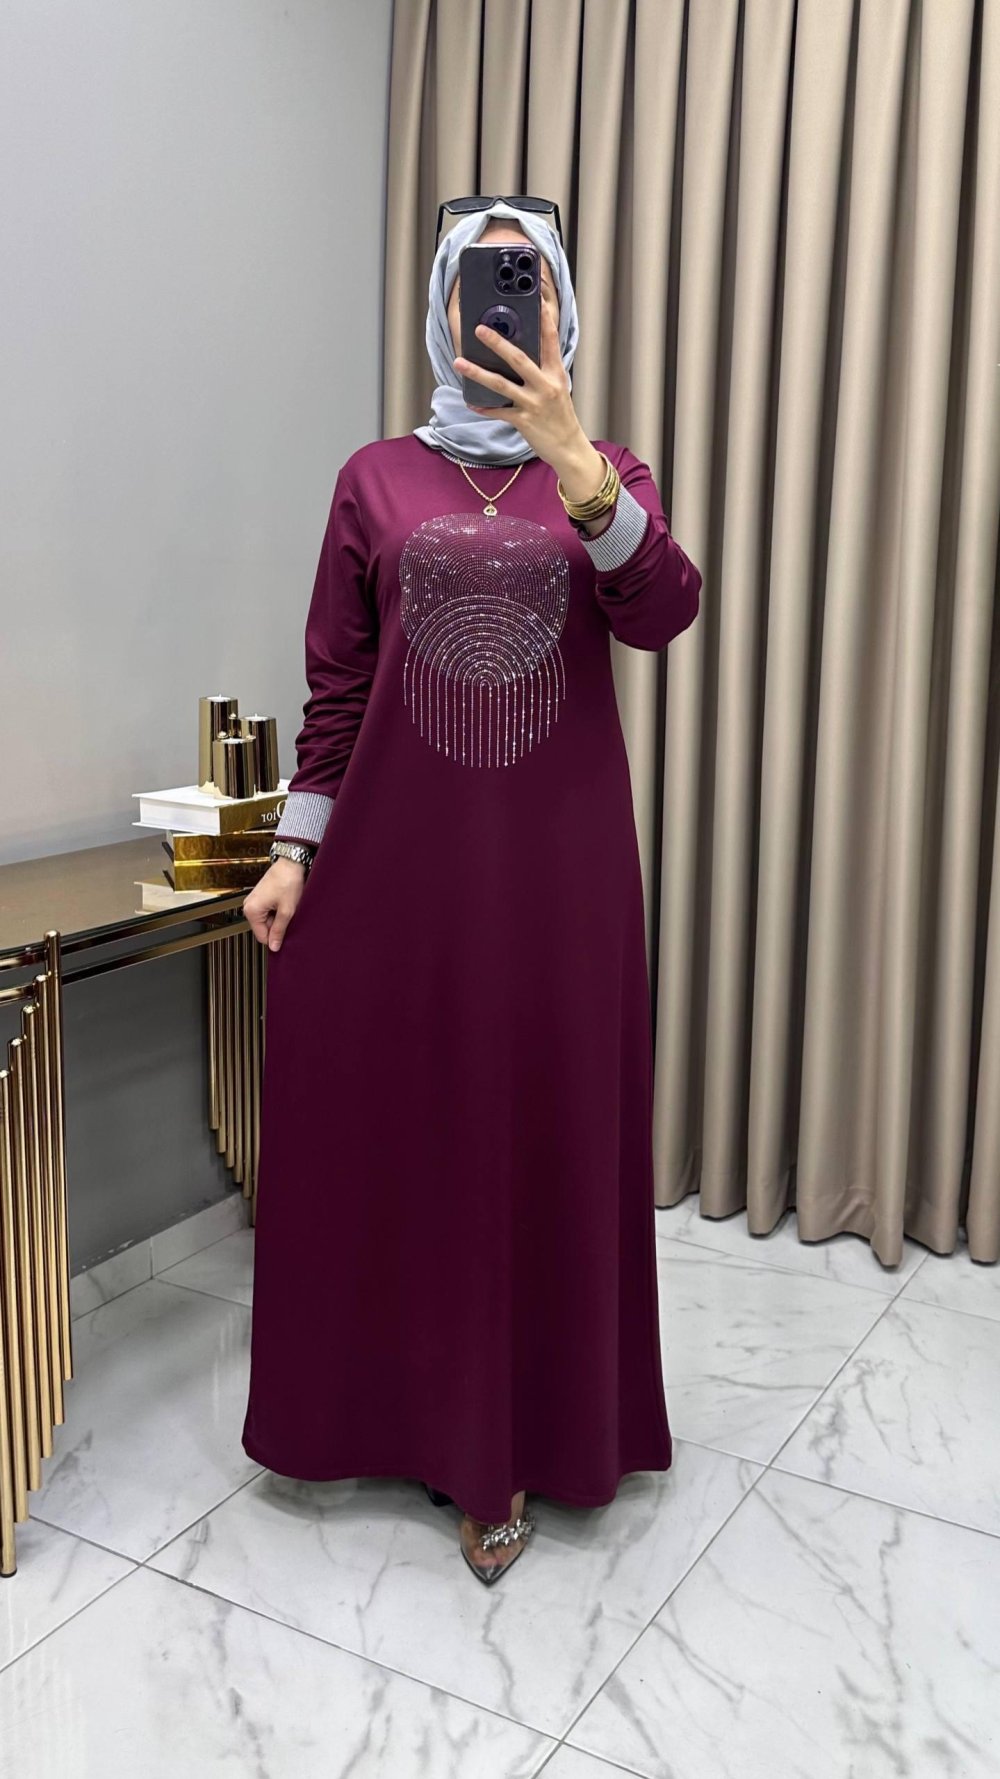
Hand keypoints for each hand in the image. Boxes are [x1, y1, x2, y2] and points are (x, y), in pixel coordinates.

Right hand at [243, 858, 307, 952]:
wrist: (291, 863)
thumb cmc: (288, 882)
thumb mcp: (286, 911)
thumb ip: (279, 930)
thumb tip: (274, 946)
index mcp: (251, 910)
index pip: (261, 937)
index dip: (275, 938)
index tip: (286, 935)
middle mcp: (249, 905)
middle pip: (263, 928)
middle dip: (277, 926)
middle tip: (289, 916)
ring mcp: (253, 901)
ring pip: (266, 920)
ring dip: (278, 918)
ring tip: (287, 907)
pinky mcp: (260, 897)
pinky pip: (267, 912)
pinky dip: (277, 911)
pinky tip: (285, 903)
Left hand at [453, 299, 597, 483]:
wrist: (569, 448)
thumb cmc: (561, 417)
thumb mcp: (558, 389)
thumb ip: (543, 371)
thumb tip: (519, 356)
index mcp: (556, 374)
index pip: (551, 341)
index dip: (544, 321)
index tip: (536, 302)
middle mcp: (546, 386)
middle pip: (519, 359)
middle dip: (497, 343)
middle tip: (479, 329)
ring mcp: (534, 404)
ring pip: (501, 385)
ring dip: (477, 373)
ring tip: (459, 363)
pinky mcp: (524, 421)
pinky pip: (499, 412)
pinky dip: (484, 408)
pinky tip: (471, 403)